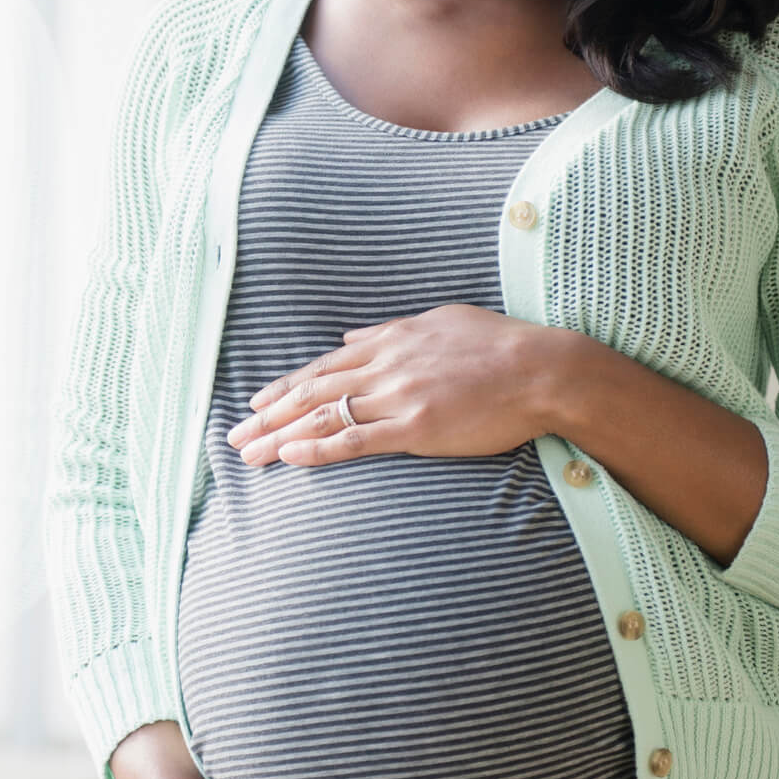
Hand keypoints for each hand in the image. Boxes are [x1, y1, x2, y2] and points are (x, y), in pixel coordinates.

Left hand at [225, 305, 562, 468]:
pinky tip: (290, 457)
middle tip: (234, 435)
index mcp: (389, 340)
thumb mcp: (438, 321)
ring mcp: (397, 396)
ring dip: (280, 436)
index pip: (324, 366)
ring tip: (249, 454)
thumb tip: (351, 335)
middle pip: (311, 391)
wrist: (543, 369)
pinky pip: (355, 439)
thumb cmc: (500, 345)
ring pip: (323, 415)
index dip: (286, 386)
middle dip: (267, 415)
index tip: (258, 403)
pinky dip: (317, 448)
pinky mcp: (416, 427)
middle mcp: (384, 366)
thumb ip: (389, 330)